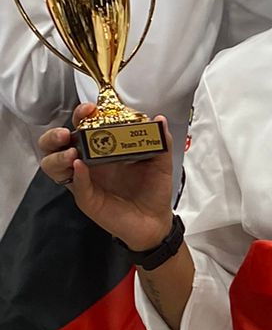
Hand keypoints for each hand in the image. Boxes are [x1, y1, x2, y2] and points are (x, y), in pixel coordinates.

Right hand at [39, 105, 173, 251]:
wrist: (155, 220)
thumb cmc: (152, 190)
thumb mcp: (160, 163)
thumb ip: (160, 141)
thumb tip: (159, 120)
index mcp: (101, 148)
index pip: (81, 126)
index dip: (80, 115)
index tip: (89, 109)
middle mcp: (87, 162)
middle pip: (55, 144)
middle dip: (54, 135)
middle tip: (66, 132)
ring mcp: (83, 180)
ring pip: (52, 165)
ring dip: (57, 155)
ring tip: (71, 153)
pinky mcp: (87, 198)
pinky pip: (75, 185)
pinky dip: (76, 175)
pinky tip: (80, 166)